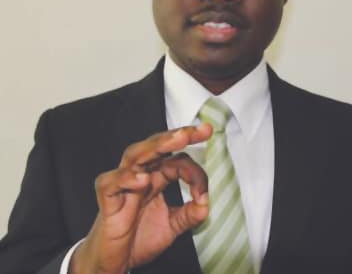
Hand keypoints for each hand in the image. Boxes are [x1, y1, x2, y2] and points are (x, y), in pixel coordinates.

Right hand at [69, 123, 211, 273]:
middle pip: (158, 146)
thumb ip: (190, 213)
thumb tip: (206, 203)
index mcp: (156, 177)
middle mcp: (140, 174)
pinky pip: (111, 182)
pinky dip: (126, 178)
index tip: (204, 193)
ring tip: (179, 139)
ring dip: (158, 145)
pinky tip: (143, 178)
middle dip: (180, 135)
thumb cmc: (138, 238)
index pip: (177, 159)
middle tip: (202, 130)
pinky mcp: (107, 199)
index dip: (195, 172)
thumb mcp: (172, 225)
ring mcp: (122, 184)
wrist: (113, 262)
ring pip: (136, 154)